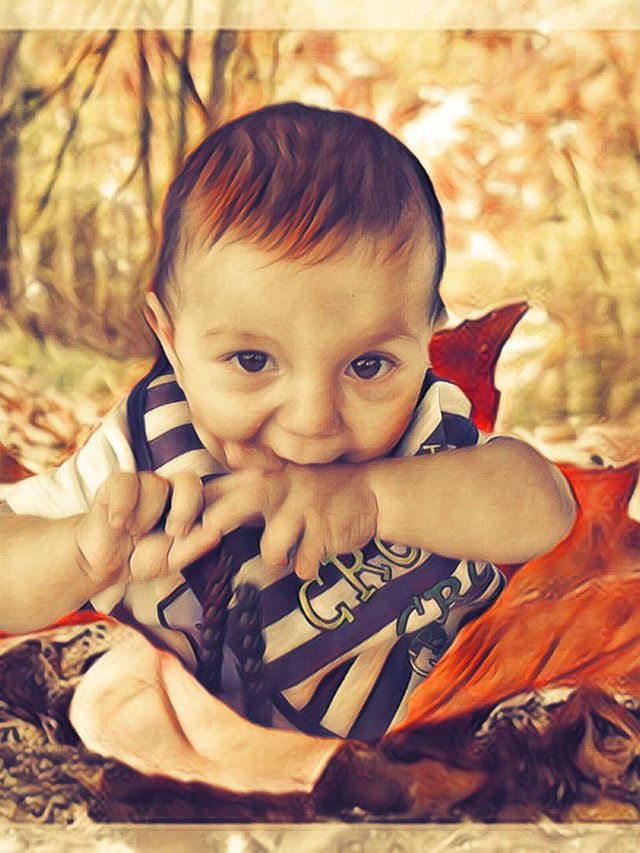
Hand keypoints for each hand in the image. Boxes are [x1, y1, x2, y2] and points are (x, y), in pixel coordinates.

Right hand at [74, 471, 221, 586]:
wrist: (102, 563)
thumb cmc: (140, 557)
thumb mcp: (171, 560)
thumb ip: (194, 547)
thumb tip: (217, 533)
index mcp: (188, 506)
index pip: (210, 492)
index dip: (212, 502)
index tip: (200, 529)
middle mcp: (169, 490)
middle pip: (189, 480)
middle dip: (184, 509)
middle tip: (173, 532)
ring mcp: (144, 483)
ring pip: (155, 484)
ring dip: (145, 516)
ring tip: (134, 532)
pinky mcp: (117, 483)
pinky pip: (125, 483)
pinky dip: (122, 507)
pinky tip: (117, 523)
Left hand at [201, 462, 378, 578]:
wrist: (369, 492)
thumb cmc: (312, 490)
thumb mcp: (278, 478)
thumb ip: (240, 483)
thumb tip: (204, 487)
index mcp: (263, 477)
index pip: (222, 488)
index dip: (196, 510)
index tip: (177, 532)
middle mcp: (282, 487)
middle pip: (244, 500)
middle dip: (221, 518)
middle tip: (208, 533)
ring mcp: (305, 508)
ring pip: (273, 545)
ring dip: (275, 557)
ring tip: (283, 555)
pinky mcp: (326, 530)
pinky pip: (305, 561)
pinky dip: (305, 566)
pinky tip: (310, 560)